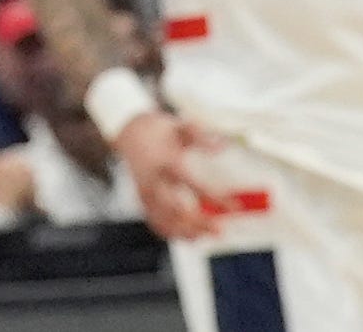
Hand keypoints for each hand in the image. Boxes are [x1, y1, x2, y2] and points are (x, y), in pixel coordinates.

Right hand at [107, 104, 221, 245]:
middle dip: (199, 222)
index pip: (192, 183)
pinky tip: (192, 236)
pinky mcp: (143, 201)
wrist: (128, 132)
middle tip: (220, 229)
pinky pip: (157, 223)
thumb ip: (200, 136)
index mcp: (164, 161)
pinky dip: (173, 234)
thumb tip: (223, 146)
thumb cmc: (159, 131)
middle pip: (176, 209)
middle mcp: (153, 180)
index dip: (214, 197)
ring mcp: (146, 193)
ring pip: (165, 221)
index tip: (234, 206)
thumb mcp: (179, 127)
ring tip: (209, 234)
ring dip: (188, 232)